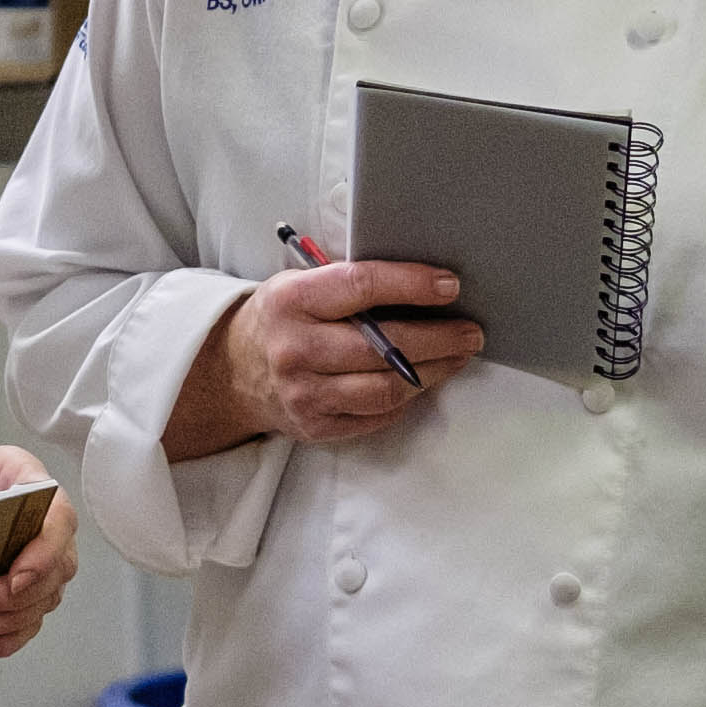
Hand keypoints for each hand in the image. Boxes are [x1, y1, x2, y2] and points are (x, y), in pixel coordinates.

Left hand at [0, 441, 78, 663]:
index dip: (45, 553)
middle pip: (57, 566)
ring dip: (10, 621)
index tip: (14, 580)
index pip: (58, 517)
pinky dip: (10, 636)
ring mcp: (36, 554)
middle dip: (17, 597)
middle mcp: (41, 519)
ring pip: (46, 598)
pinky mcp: (20, 584)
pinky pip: (29, 617)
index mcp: (25, 478)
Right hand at [165, 260, 487, 457]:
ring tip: (458, 356)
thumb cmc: (282, 318)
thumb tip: (424, 281)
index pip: (361, 286)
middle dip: (438, 339)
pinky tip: (425, 380)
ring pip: (386, 389)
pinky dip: (407, 399)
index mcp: (292, 300)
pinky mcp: (316, 426)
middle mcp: (295, 349)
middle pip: (382, 347)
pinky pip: (377, 416)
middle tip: (471, 332)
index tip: (450, 286)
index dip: (411, 285)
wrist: (234, 372)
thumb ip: (349, 281)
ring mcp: (305, 394)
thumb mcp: (299, 283)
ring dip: (433, 373)